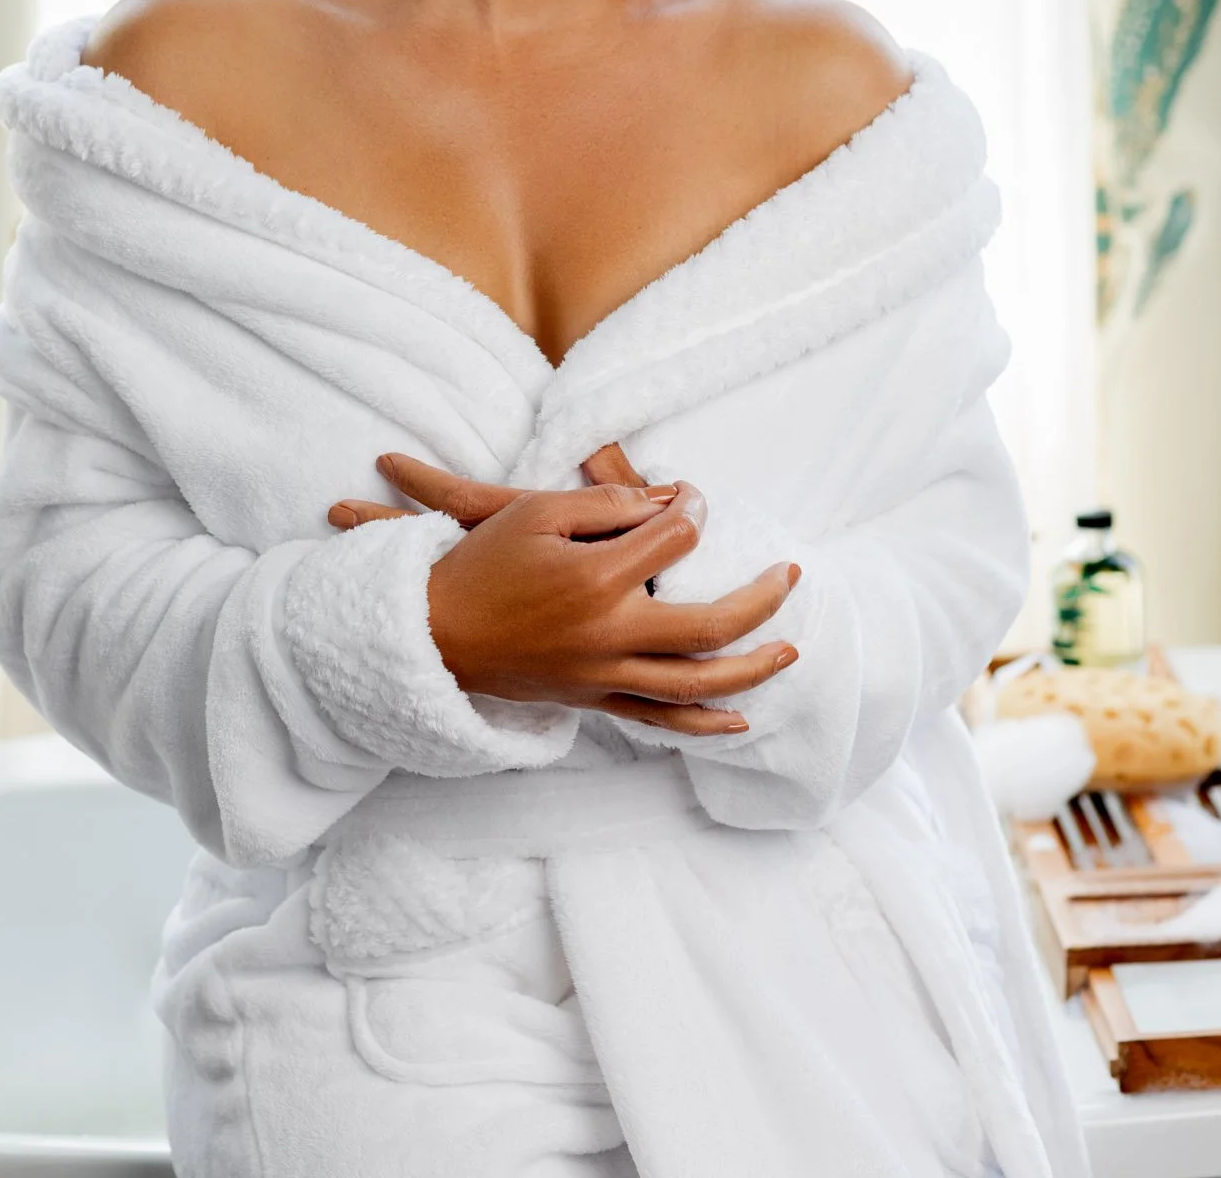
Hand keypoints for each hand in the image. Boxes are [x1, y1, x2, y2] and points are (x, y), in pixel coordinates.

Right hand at [328, 449, 799, 735]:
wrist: (429, 633)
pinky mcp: (591, 700)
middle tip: (792, 572)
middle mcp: (607, 636)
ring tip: (790, 649)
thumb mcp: (535, 511)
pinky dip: (704, 723)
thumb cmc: (480, 562)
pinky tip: (740, 720)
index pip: (675, 539)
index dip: (693, 510)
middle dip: (761, 599)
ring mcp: (602, 676)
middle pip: (709, 626)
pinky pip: (659, 719)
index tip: (694, 497)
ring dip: (752, 668)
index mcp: (594, 580)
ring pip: (696, 685)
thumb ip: (609, 501)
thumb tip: (673, 502)